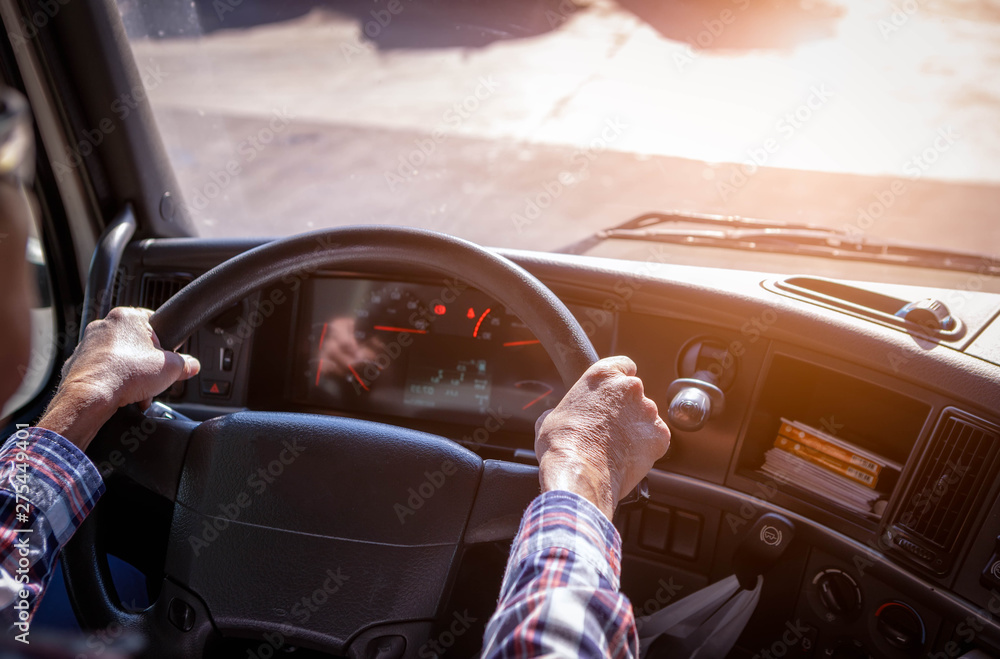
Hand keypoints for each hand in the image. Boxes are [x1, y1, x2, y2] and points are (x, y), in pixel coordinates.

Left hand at [37, 307, 199, 449]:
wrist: (89, 397)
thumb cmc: (124, 375)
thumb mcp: (171, 368)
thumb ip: (185, 364)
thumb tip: (191, 365)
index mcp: (127, 317)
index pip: (154, 321)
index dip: (165, 342)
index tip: (168, 356)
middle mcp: (104, 325)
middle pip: (136, 343)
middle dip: (147, 363)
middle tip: (154, 378)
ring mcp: (87, 344)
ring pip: (118, 358)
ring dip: (131, 374)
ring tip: (138, 392)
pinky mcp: (77, 363)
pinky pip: (102, 370)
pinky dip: (112, 381)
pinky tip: (121, 394)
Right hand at [534, 356, 669, 519]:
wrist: (579, 472)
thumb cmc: (562, 445)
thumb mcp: (551, 417)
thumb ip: (566, 408)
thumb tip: (561, 416)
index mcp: (603, 375)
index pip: (624, 365)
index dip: (620, 379)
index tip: (616, 391)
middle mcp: (629, 387)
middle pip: (635, 394)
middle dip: (626, 409)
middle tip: (610, 428)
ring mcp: (648, 411)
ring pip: (646, 417)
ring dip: (636, 429)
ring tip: (617, 448)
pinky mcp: (660, 435)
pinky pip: (656, 439)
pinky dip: (647, 447)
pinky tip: (628, 458)